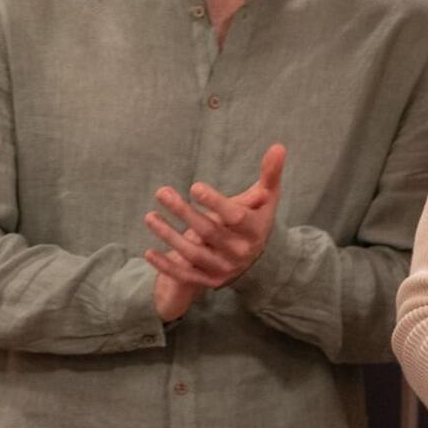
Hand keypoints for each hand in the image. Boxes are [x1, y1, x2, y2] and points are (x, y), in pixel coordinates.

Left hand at [145, 144, 286, 320]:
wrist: (257, 258)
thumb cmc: (257, 218)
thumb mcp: (268, 197)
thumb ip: (270, 173)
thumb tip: (278, 146)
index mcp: (255, 229)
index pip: (235, 216)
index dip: (215, 202)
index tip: (194, 187)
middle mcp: (241, 252)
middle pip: (209, 231)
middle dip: (184, 212)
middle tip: (162, 193)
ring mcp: (224, 268)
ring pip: (193, 253)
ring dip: (169, 236)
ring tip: (150, 217)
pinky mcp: (210, 281)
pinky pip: (186, 275)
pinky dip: (167, 266)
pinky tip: (148, 251)